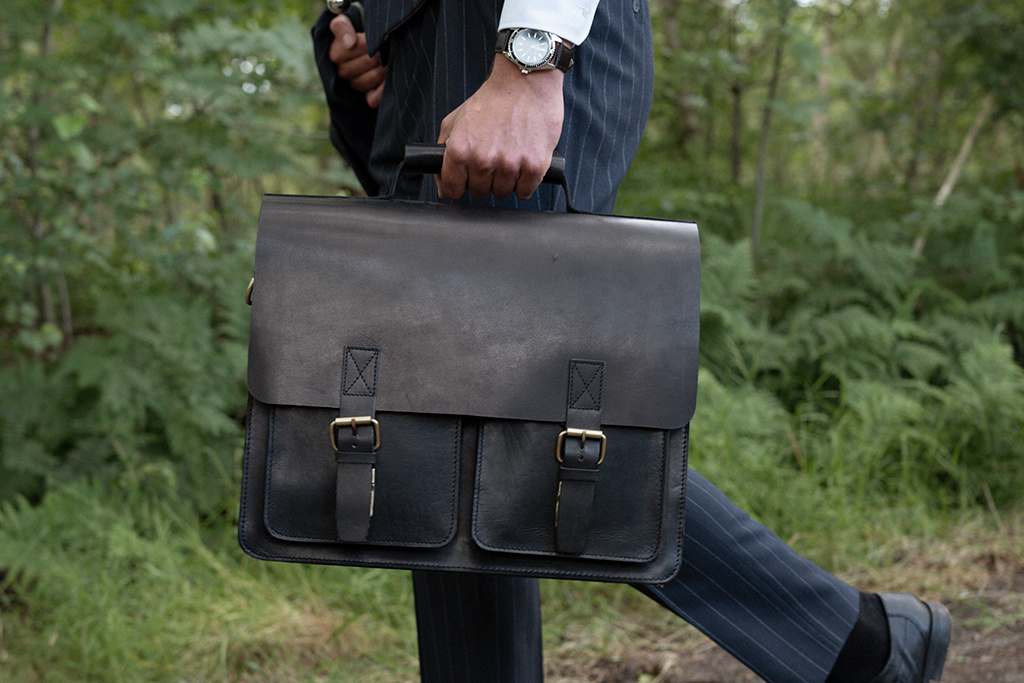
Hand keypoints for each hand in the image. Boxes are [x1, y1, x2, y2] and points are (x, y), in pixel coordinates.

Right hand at [329, 13, 385, 108]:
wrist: (373, 45)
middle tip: (384, 49)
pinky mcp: (366, 98)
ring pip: (373, 77)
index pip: (353, 48)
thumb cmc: (359, 31)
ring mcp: (354, 85)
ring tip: (388, 61)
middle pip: (368, 61)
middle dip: (380, 53)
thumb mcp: (346, 22)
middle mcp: (342, 71)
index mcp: (336, 53)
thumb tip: (349, 43)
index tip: (370, 39)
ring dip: (385, 68)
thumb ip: (342, 27)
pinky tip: (388, 79)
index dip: (366, 43)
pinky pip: (373, 99)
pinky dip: (383, 89)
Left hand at [436, 56, 563, 200]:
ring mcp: (510, 165)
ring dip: (505, 180)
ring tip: (509, 156)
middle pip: (479, 193)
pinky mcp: (534, 166)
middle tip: (492, 158)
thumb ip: (442, 154)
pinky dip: (525, 182)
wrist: (525, 82)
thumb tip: (444, 188)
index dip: (460, 184)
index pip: (452, 190)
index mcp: (460, 150)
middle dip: (484, 180)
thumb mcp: (455, 121)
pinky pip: (525, 192)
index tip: (467, 176)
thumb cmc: (492, 100)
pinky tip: (523, 162)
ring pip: (502, 194)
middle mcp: (483, 160)